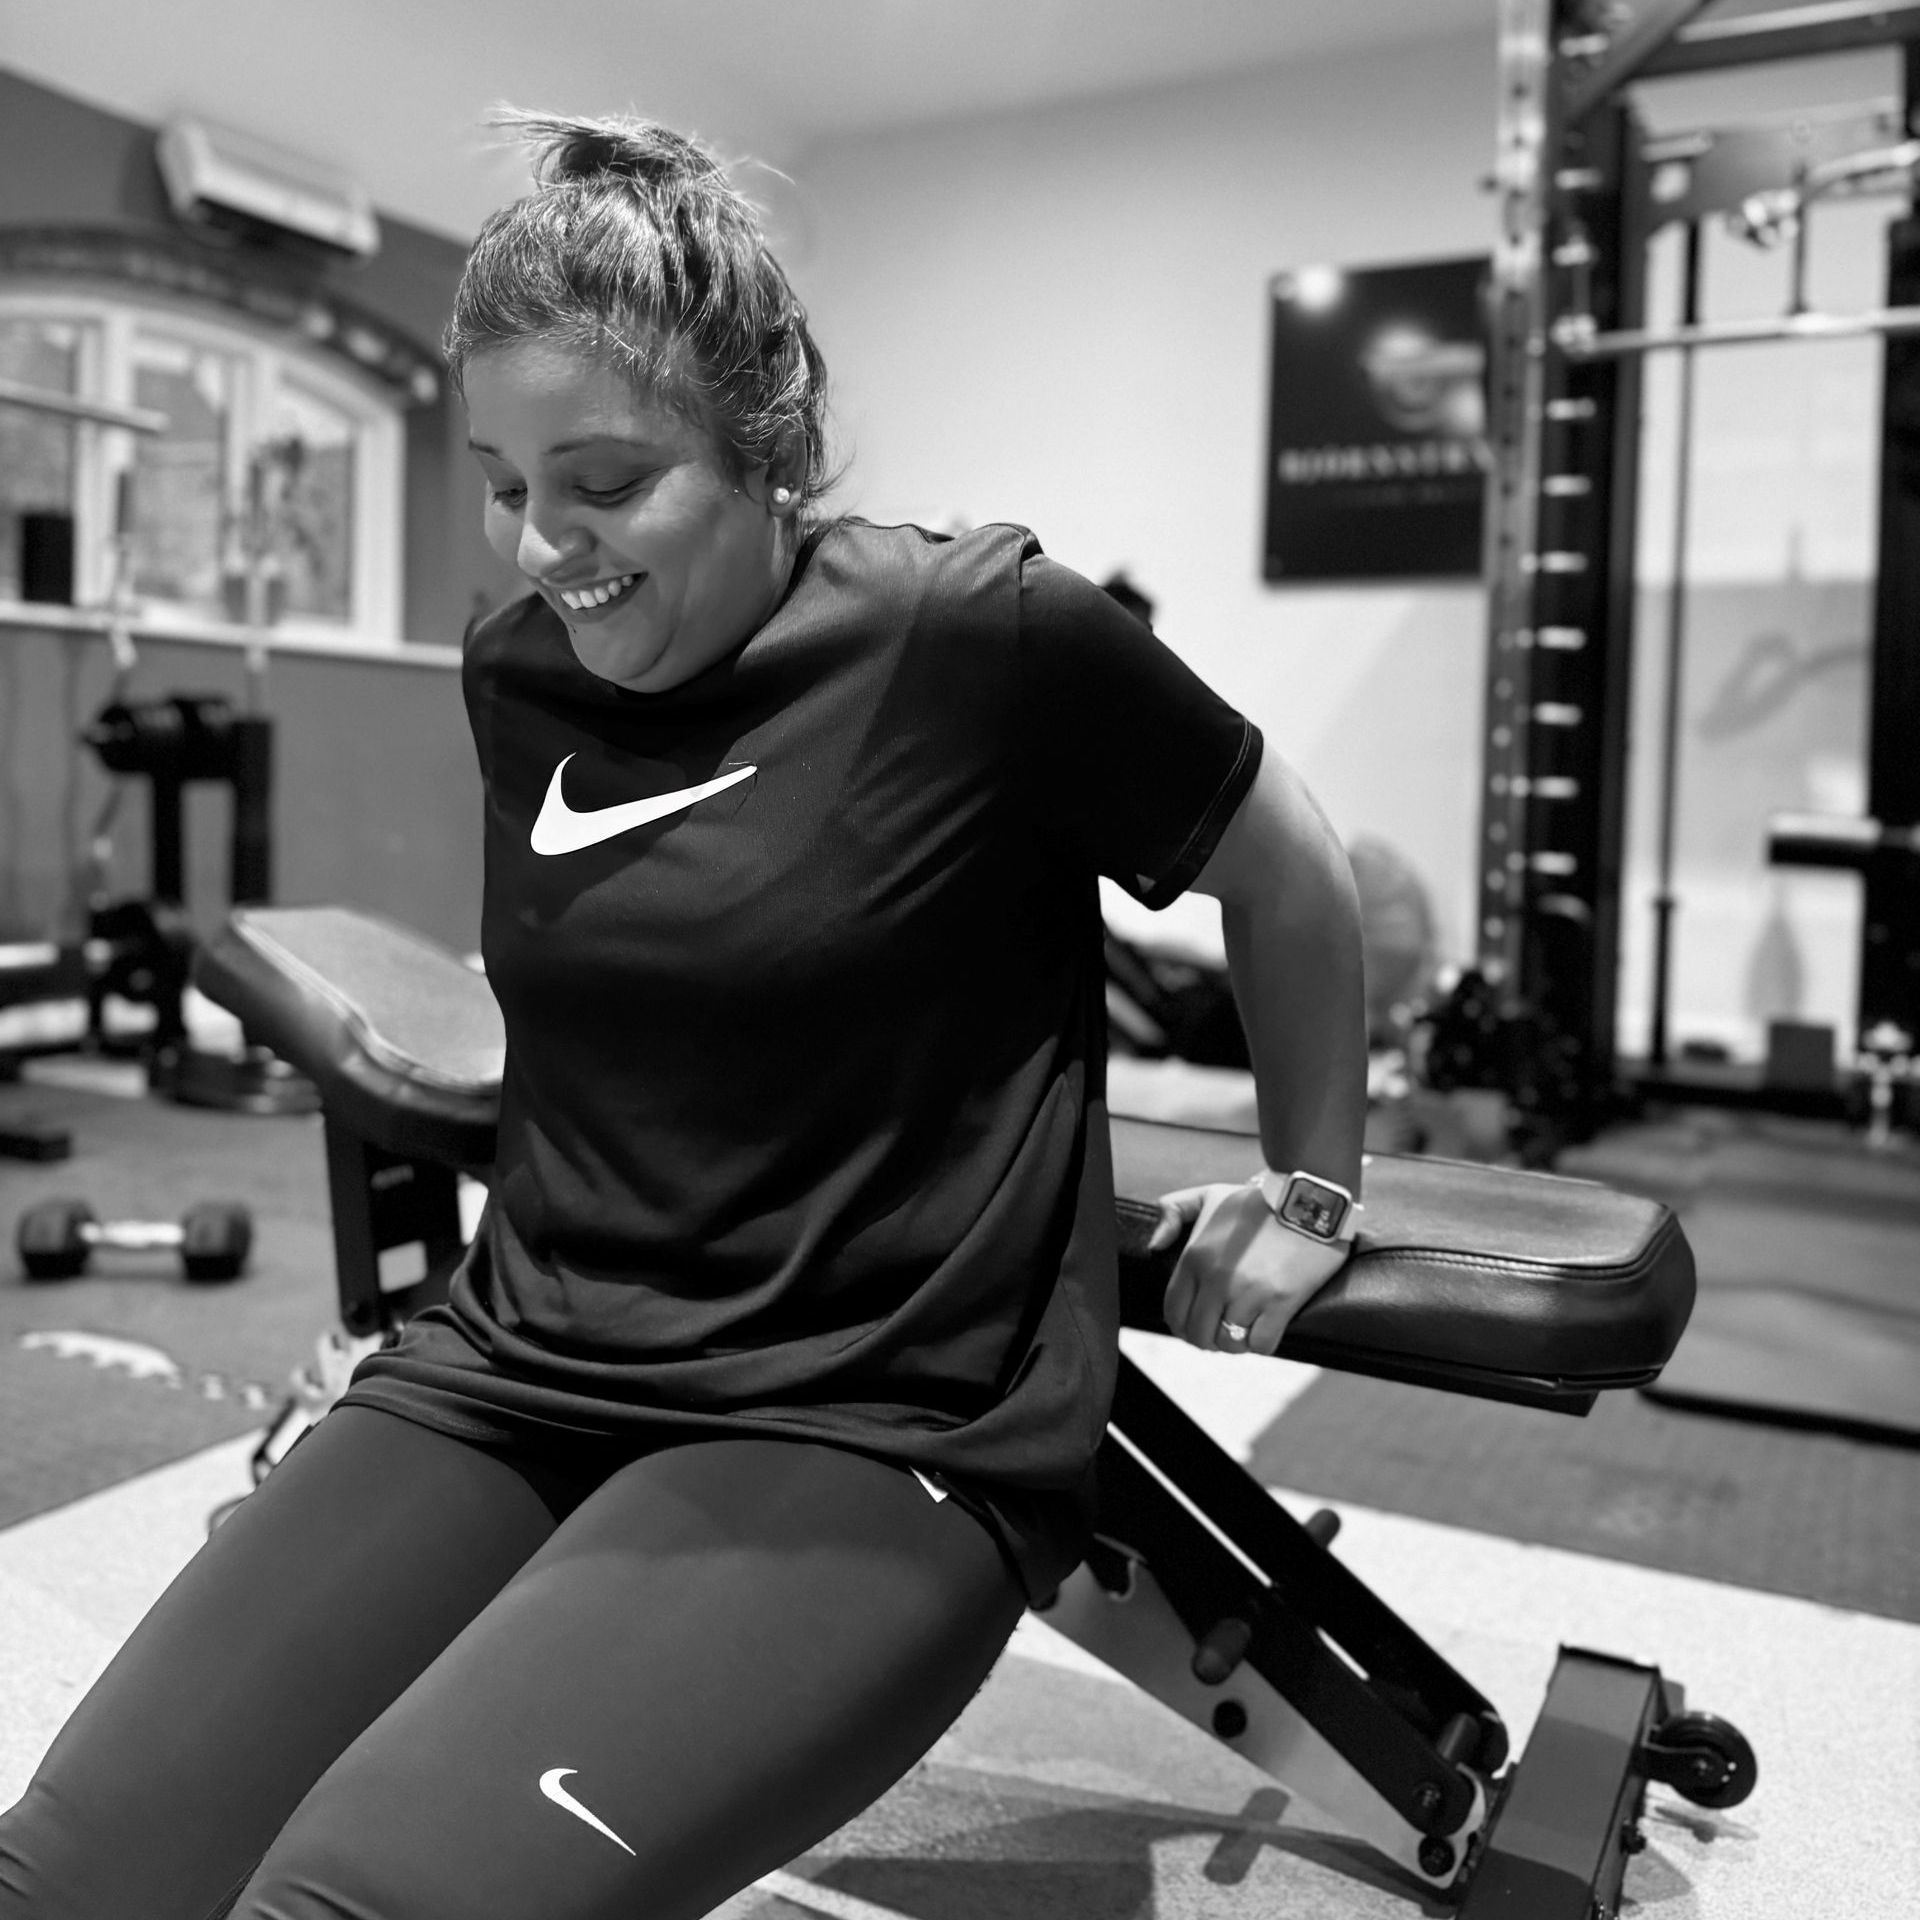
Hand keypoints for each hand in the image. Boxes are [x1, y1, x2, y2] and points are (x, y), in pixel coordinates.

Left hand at [1148, 1181, 1348, 1355]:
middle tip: (1222, 1331)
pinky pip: (1261, 1344)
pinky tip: (1266, 1327)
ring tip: (1244, 1328)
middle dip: (1207, 1339)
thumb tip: (1155, 1245)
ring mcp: (1248, 1293)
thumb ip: (1174, 1210)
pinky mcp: (1280, 1302)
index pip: (1174, 1311)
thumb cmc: (1259, 1201)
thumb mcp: (1210, 1195)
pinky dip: (1262, 1342)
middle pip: (1199, 1334)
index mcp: (1195, 1257)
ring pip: (1229, 1342)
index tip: (1196, 1325)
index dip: (1182, 1326)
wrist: (1310, 1198)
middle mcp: (1216, 1279)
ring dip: (1235, 1342)